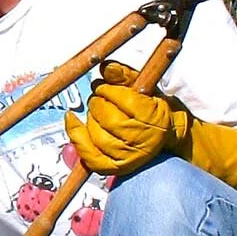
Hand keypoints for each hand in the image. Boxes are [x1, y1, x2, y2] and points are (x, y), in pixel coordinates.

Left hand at [64, 61, 190, 176]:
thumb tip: (106, 68)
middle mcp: (142, 140)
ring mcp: (127, 156)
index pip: (123, 101)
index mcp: (153, 117)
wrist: (164, 133)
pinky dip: (76, 136)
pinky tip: (72, 121)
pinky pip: (88, 155)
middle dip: (98, 103)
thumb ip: (123, 74)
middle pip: (108, 118)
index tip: (105, 88)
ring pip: (96, 135)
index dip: (108, 90)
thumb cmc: (150, 107)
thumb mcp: (142, 85)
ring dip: (90, 119)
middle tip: (99, 99)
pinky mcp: (113, 168)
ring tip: (97, 112)